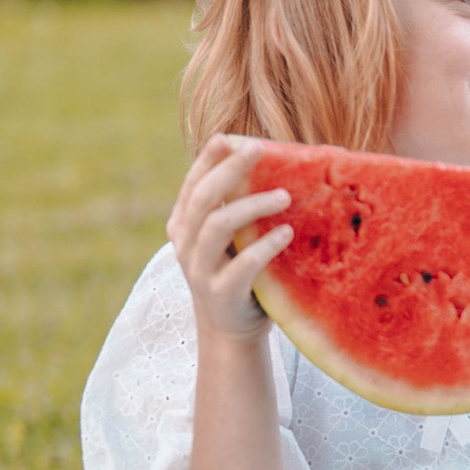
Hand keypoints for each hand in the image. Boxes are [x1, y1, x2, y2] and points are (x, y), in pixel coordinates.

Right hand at [166, 135, 291, 343]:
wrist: (231, 331)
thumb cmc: (238, 274)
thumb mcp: (231, 240)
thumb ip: (235, 210)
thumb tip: (271, 167)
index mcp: (183, 226)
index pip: (192, 186)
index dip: (208, 160)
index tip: (228, 138)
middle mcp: (185, 245)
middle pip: (204, 198)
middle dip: (229, 170)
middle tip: (259, 150)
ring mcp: (200, 270)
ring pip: (218, 226)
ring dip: (252, 205)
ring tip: (285, 196)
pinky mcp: (221, 293)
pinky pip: (243, 264)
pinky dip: (266, 246)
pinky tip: (286, 233)